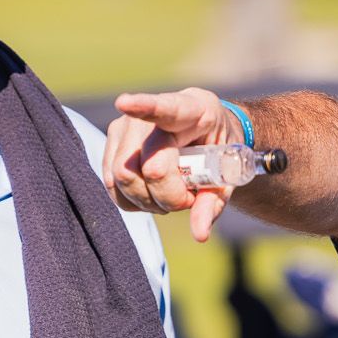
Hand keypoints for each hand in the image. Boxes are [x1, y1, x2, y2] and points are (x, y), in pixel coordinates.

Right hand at [103, 87, 237, 241]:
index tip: (124, 103)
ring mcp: (125, 126)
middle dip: (165, 194)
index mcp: (193, 110)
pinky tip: (152, 195)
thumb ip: (212, 203)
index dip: (143, 106)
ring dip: (147, 200)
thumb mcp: (225, 176)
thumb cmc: (217, 153)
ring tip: (170, 197)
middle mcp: (151, 115)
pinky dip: (132, 200)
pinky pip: (112, 183)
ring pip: (122, 177)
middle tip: (187, 199)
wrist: (204, 135)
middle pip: (144, 164)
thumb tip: (199, 234)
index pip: (166, 108)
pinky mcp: (112, 142)